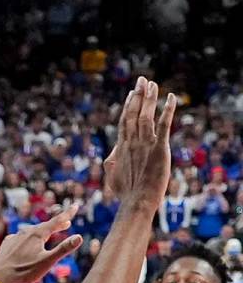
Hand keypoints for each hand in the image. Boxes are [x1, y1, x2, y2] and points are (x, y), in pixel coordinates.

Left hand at [0, 203, 83, 282]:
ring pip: (32, 231)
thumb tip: (79, 237)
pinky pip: (21, 238)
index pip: (56, 221)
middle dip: (56, 224)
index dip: (67, 214)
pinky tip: (26, 241)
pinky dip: (29, 238)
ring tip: (49, 232)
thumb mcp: (47, 261)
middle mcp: (25, 233)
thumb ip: (63, 249)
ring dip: (43, 231)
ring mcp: (15, 238)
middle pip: (44, 226)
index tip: (75, 205)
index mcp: (37, 234)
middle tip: (66, 221)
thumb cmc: (24, 270)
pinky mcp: (8, 244)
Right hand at [104, 77, 175, 208]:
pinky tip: (170, 98)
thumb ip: (112, 163)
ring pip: (146, 116)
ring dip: (149, 98)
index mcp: (122, 148)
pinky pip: (164, 126)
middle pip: (134, 114)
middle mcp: (132, 142)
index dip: (128, 106)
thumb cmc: (126, 193)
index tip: (132, 93)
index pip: (125, 121)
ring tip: (152, 84)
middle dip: (138, 95)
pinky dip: (167, 110)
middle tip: (142, 80)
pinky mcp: (160, 149)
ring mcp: (145, 144)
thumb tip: (111, 157)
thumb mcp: (113, 177)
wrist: (137, 201)